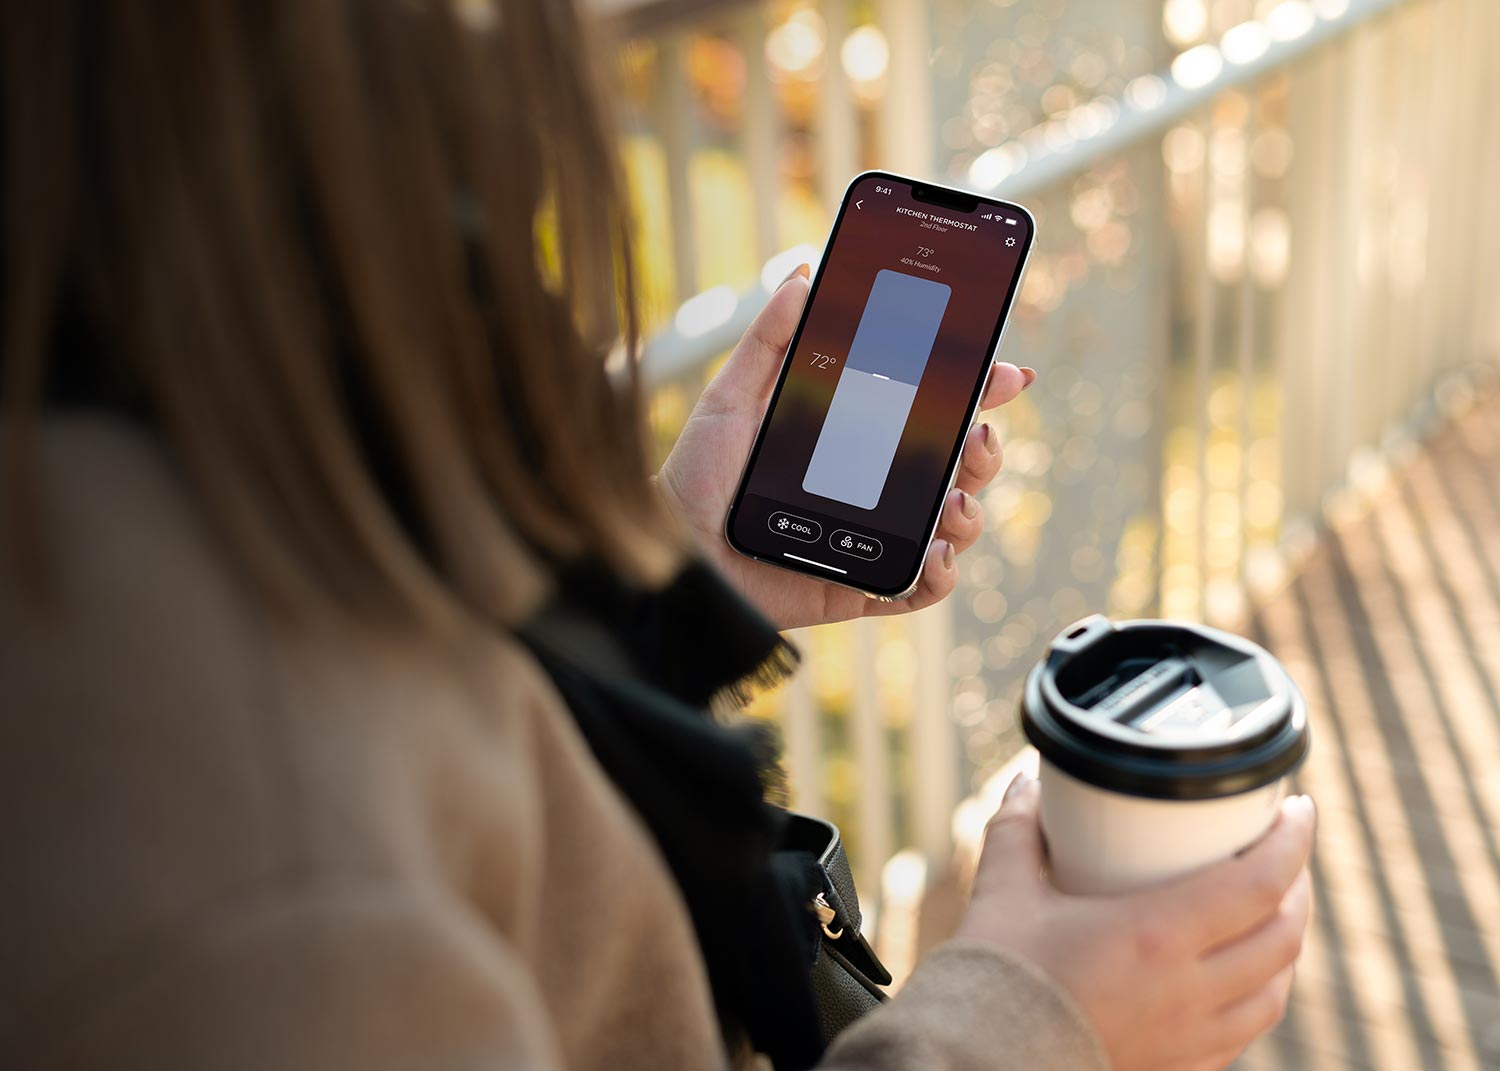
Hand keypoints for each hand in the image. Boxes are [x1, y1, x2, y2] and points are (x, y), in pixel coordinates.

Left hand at [657, 265, 1035, 630]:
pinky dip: (942, 573)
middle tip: (978, 431)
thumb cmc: (697, 477)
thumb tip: (802, 275)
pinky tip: (935, 552)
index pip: (930, 409)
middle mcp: (873, 485)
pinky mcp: (862, 585)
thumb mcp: (731, 398)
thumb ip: (768, 339)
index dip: (975, 389)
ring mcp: (873, 536)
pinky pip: (920, 586)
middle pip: (956, 464)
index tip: (1002, 370)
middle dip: (985, 447)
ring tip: (955, 497)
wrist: (673, 549)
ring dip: (972, 509)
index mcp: (854, 436)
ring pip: (953, 523)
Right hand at [957, 776, 1316, 1070]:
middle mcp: (1187, 990)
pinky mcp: (1176, 1070)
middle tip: (1283, 855)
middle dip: (1297, 889)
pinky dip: (1253, 999)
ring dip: (1285, 949)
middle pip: (1282, 937)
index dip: (1292, 842)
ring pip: (1273, 993)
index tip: (1298, 810)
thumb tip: (1024, 785)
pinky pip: (1240, 1035)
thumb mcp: (1003, 890)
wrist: (980, 1060)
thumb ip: (1018, 830)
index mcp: (1155, 935)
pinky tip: (1236, 984)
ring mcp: (1188, 1039)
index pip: (1259, 883)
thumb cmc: (996, 976)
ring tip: (1272, 917)